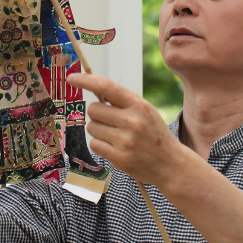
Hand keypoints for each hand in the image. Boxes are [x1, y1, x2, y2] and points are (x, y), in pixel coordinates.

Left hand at [67, 72, 183, 186]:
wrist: (170, 164)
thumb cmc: (154, 134)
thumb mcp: (145, 111)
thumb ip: (122, 101)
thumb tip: (94, 89)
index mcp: (139, 105)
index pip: (106, 87)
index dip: (86, 81)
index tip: (72, 78)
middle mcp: (132, 121)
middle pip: (93, 110)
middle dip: (97, 115)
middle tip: (111, 122)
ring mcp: (125, 140)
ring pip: (92, 127)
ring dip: (99, 131)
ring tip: (117, 137)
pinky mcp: (119, 157)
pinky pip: (94, 144)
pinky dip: (101, 145)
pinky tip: (116, 148)